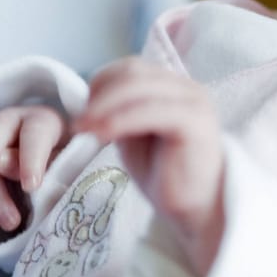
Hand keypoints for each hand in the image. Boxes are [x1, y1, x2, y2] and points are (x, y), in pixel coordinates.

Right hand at [0, 104, 69, 237]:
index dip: (30, 158)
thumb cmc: (71, 159)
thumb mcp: (69, 158)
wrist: (60, 165)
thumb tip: (5, 164)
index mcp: (40, 120)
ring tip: (10, 224)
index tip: (32, 186)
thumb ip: (47, 160)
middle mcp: (8, 127)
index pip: (33, 133)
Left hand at [76, 56, 225, 275]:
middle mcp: (186, 87)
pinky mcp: (194, 122)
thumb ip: (118, 113)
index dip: (101, 83)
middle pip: (133, 73)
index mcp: (172, 87)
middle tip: (79, 123)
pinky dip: (120, 120)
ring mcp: (193, 102)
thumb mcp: (134, 136)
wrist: (198, 208)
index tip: (81, 111)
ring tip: (85, 130)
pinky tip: (103, 136)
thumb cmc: (166, 174)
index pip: (131, 68)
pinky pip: (150, 111)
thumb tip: (88, 101)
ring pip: (138, 87)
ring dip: (104, 107)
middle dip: (99, 95)